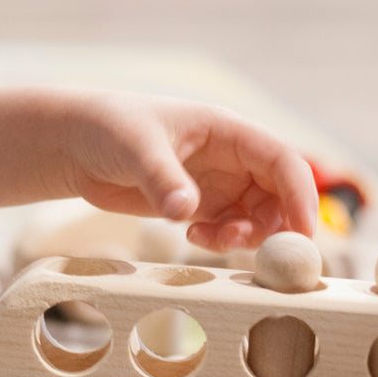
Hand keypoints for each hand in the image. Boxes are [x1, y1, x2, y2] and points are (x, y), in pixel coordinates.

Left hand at [64, 95, 317, 251]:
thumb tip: (186, 211)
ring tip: (205, 240)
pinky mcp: (199, 207)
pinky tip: (190, 236)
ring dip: (245, 237)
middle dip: (274, 225)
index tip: (301, 234)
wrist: (76, 147)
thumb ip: (163, 178)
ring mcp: (217, 183)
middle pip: (279, 195)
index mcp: (227, 130)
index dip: (300, 196)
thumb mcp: (136, 148)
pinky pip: (228, 230)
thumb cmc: (108, 129)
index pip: (283, 161)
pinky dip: (221, 241)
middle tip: (244, 247)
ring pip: (257, 217)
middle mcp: (231, 158)